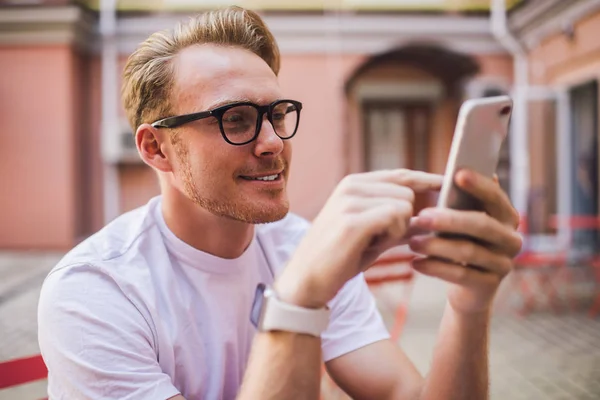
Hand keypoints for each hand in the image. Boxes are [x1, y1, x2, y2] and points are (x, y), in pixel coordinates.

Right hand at [276, 169, 442, 308]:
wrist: (307, 281)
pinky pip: (396, 218)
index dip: (426, 181)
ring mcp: (350, 201)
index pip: (401, 174)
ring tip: (373, 242)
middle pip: (407, 191)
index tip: (448, 187)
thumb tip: (433, 214)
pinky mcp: (352, 220)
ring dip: (398, 229)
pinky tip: (373, 246)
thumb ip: (400, 220)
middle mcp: (351, 186)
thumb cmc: (340, 257)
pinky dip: (392, 235)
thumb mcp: (374, 234)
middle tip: (383, 238)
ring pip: (404, 205)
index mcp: (353, 184)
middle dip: (406, 217)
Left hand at [409, 169, 521, 314]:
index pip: (495, 197)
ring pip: (468, 252)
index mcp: (506, 216)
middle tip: (421, 216)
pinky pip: (460, 275)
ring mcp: (503, 264)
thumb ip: (461, 201)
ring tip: (412, 243)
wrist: (467, 288)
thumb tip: (457, 171)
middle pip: (482, 225)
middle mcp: (511, 239)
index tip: (458, 174)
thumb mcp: (462, 221)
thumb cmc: (461, 242)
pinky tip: (416, 263)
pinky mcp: (489, 285)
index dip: (479, 185)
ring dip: (436, 245)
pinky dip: (435, 268)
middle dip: (449, 220)